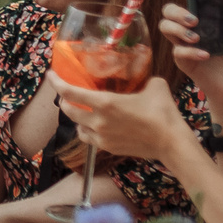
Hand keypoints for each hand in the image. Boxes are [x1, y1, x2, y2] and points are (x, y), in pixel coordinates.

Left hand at [51, 75, 200, 165]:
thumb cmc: (164, 113)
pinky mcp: (108, 148)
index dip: (56, 82)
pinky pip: (88, 138)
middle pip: (67, 110)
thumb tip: (140, 75)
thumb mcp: (154, 85)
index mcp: (105, 103)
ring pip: (76, 126)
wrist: (172, 143)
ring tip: (82, 109)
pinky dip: (86, 130)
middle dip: (64, 100)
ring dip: (75, 116)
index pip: (69, 92)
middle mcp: (98, 121)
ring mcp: (102, 137)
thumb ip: (142, 78)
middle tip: (67, 92)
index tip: (51, 75)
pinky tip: (93, 125)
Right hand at [156, 0, 222, 127]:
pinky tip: (206, 55)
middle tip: (194, 20)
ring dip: (178, 28)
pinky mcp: (184, 62)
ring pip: (165, 27)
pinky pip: (178, 52)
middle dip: (176, 12)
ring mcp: (185, 47)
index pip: (187, 5)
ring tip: (196, 37)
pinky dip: (191, 51)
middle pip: (168, 13)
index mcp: (205, 24)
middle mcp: (191, 32)